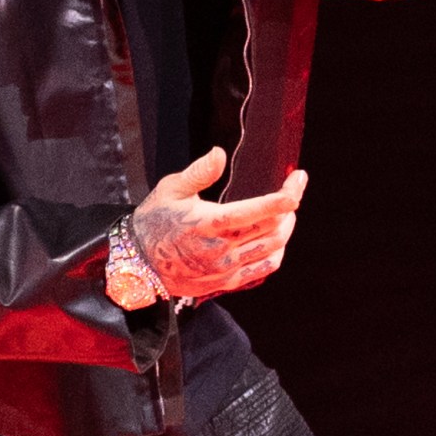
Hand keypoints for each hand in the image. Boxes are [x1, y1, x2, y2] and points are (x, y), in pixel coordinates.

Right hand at [123, 147, 305, 302]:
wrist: (137, 263)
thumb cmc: (154, 221)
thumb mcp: (170, 189)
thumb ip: (199, 172)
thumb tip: (220, 154)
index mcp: (211, 223)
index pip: (261, 210)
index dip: (286, 195)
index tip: (298, 179)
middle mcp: (222, 249)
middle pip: (274, 229)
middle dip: (289, 208)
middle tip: (292, 193)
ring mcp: (226, 268)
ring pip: (273, 249)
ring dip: (286, 230)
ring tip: (286, 214)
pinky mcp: (226, 282)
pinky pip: (263, 269)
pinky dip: (276, 253)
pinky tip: (276, 240)